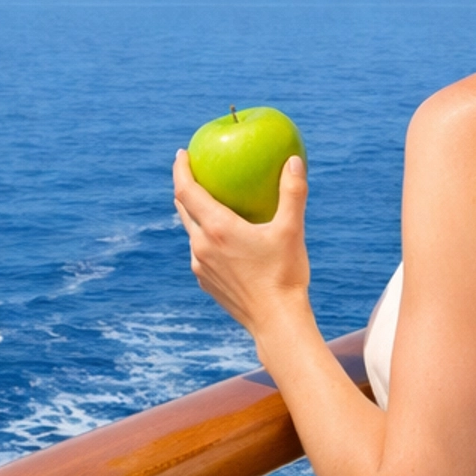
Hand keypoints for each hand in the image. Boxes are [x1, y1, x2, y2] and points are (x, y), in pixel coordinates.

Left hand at [172, 149, 310, 344]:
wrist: (276, 322)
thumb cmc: (285, 275)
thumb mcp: (292, 230)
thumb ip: (293, 192)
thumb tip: (294, 160)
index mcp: (217, 229)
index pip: (186, 191)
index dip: (180, 169)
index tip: (182, 154)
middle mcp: (202, 246)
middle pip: (183, 209)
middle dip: (184, 187)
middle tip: (194, 171)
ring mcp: (201, 266)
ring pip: (192, 232)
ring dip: (197, 215)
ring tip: (211, 203)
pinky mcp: (206, 282)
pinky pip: (201, 252)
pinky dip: (207, 238)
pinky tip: (224, 238)